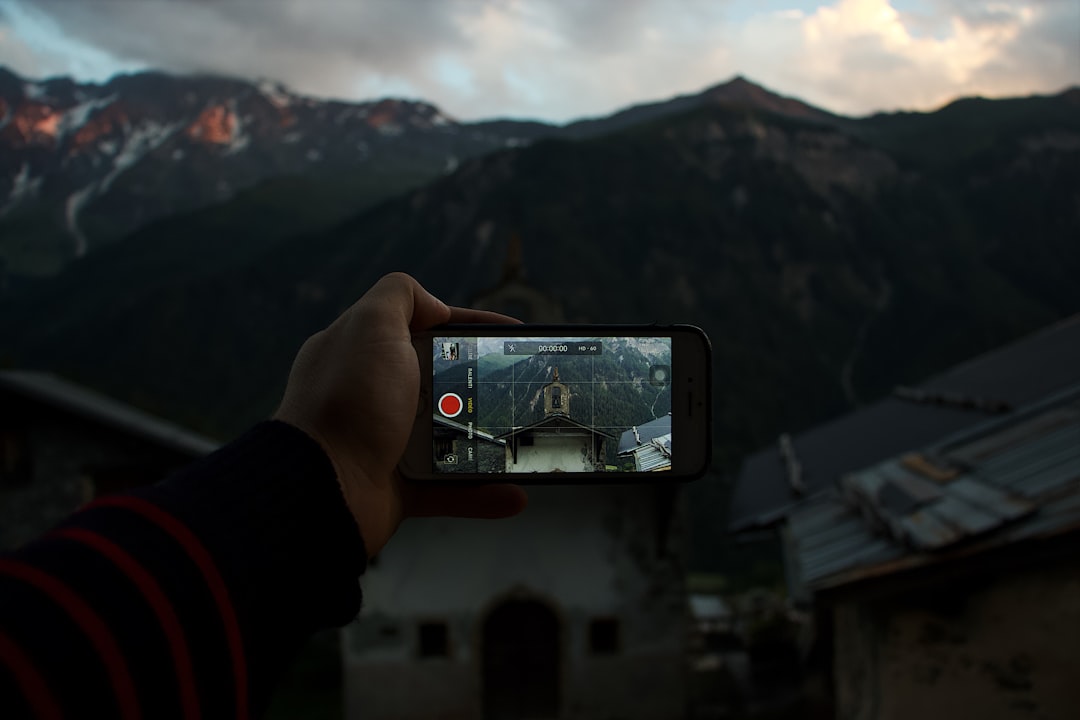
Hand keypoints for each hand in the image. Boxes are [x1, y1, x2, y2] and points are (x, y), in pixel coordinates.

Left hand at [274, 272, 527, 556]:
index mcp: (363, 353)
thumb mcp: (371, 326)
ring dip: (489, 442)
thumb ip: (400, 296)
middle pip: (442, 381)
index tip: (508, 332)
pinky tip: (514, 493)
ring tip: (522, 440)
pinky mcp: (399, 488)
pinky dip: (481, 493)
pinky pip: (450, 488)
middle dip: (483, 383)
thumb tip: (434, 306)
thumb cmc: (347, 402)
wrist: (321, 487)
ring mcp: (386, 443)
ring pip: (451, 437)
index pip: (423, 328)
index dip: (467, 326)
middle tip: (520, 386)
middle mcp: (372, 396)